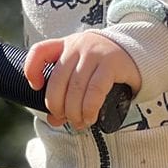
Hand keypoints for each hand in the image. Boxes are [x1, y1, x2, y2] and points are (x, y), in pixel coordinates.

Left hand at [23, 32, 141, 131]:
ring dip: (74, 111)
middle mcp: (77, 46)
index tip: (35, 87)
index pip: (40, 50)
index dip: (31, 69)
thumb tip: (54, 120)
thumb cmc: (102, 65)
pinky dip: (89, 108)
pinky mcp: (111, 63)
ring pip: (75, 88)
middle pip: (57, 79)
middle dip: (56, 105)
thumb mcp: (81, 70)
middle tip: (62, 118)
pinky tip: (90, 117)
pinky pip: (94, 90)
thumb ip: (65, 92)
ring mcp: (94, 53)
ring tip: (78, 122)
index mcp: (65, 45)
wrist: (135, 52)